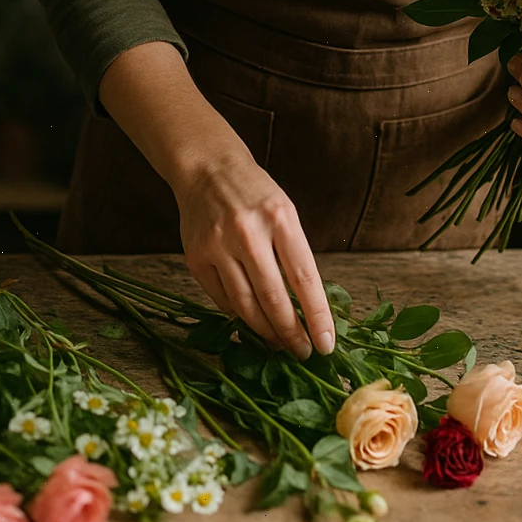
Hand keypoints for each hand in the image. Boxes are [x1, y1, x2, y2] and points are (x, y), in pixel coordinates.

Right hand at [172, 147, 336, 361]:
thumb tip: (308, 308)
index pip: (304, 277)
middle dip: (291, 333)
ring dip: (265, 332)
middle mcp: (248, 232)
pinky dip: (239, 316)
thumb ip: (294, 254)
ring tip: (279, 345)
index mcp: (280, 218)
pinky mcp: (195, 257)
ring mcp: (218, 245)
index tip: (326, 343)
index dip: (317, 315)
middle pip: (273, 298)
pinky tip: (251, 323)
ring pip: (245, 305)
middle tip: (302, 352)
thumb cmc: (256, 194)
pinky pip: (221, 299)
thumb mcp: (285, 212)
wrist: (208, 169)